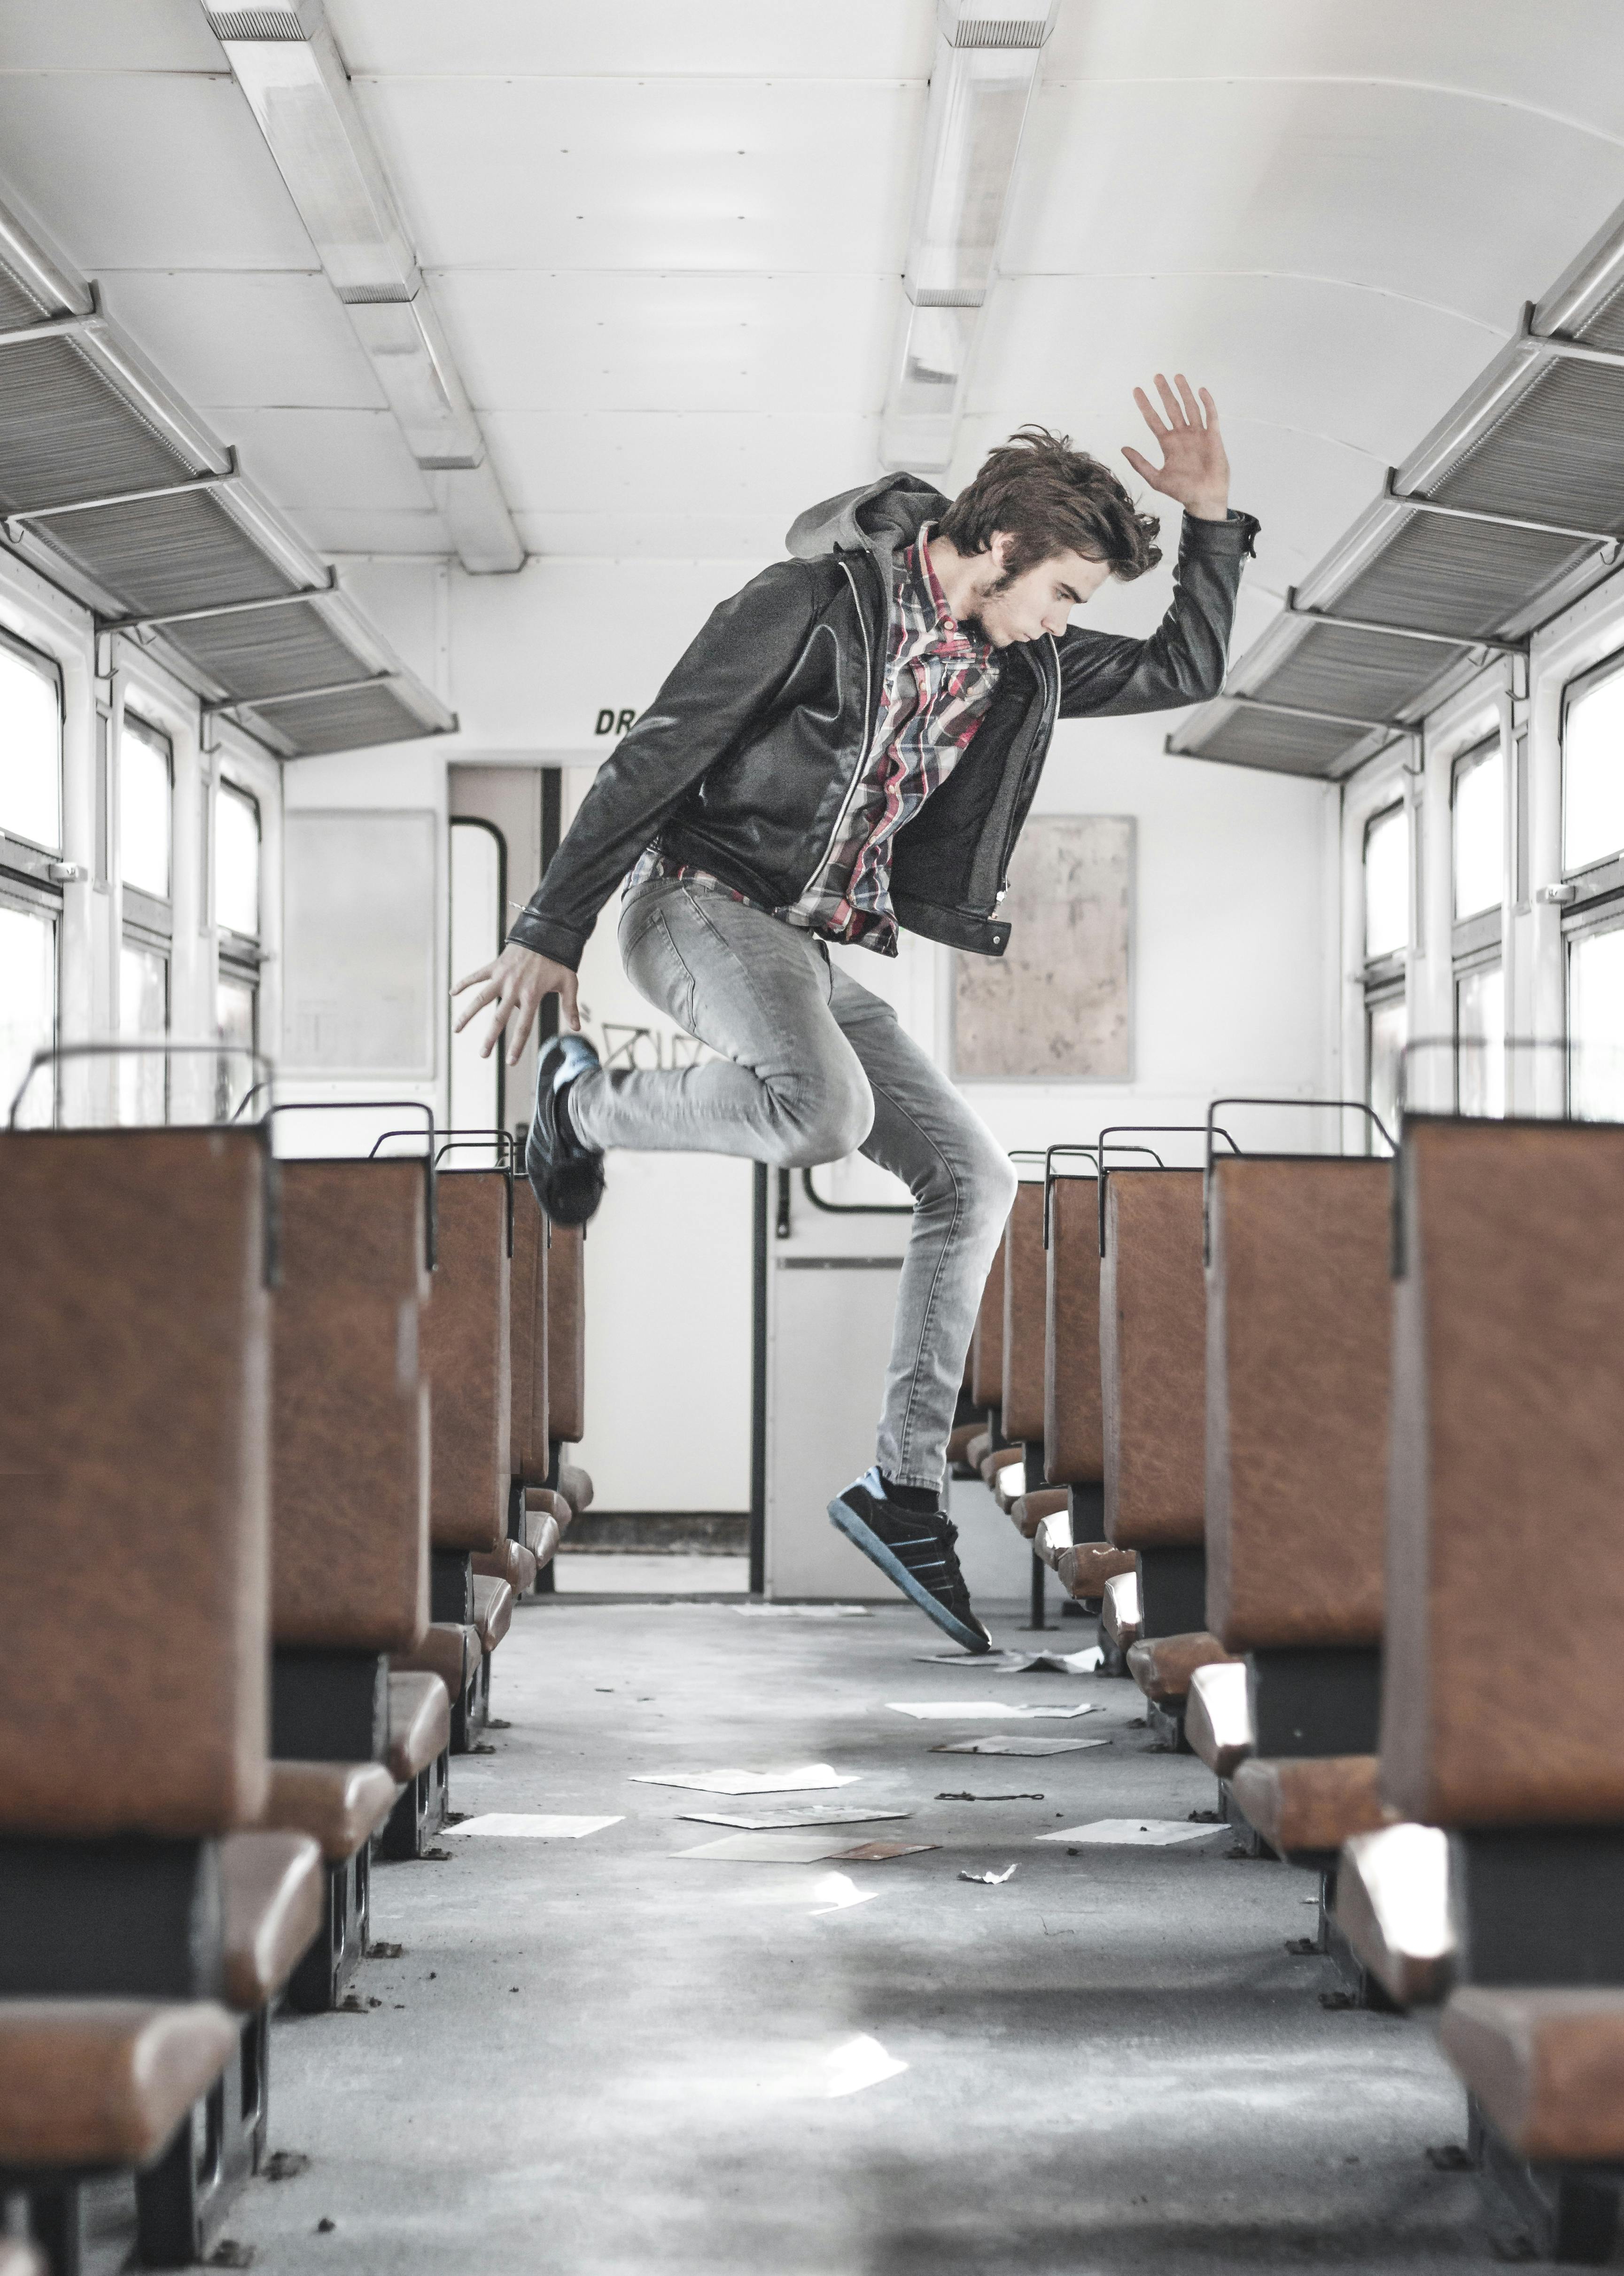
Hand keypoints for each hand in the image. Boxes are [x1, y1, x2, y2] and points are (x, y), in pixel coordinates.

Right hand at [452, 943, 578, 1065]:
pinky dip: (464, 983)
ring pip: (481, 998)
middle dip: (490, 1038)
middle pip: (498, 1018)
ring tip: (456, 1029)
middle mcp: (514, 989)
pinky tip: (452, 992)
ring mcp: (502, 977)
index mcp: (531, 996)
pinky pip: (476, 976)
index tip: (511, 1061)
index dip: (517, 1045)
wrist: (547, 933)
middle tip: (483, 1055)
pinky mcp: (495, 966)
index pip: (523, 1026)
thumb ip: (570, 1006)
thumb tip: (577, 1028)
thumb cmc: (559, 959)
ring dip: (467, 1014)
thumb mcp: (569, 983)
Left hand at [1121, 374, 1229, 520]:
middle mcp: (1182, 435)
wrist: (1204, 499)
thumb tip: (1123, 448)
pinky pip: (1211, 416)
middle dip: (1164, 392)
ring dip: (1184, 392)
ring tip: (1177, 376)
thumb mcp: (1156, 479)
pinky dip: (1207, 403)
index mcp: (1168, 443)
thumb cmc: (1181, 491)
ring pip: (1190, 407)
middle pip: (1171, 408)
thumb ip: (1140, 464)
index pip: (1154, 419)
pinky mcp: (1213, 437)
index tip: (1136, 390)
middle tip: (1157, 376)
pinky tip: (1201, 390)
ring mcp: (1198, 434)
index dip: (1145, 405)